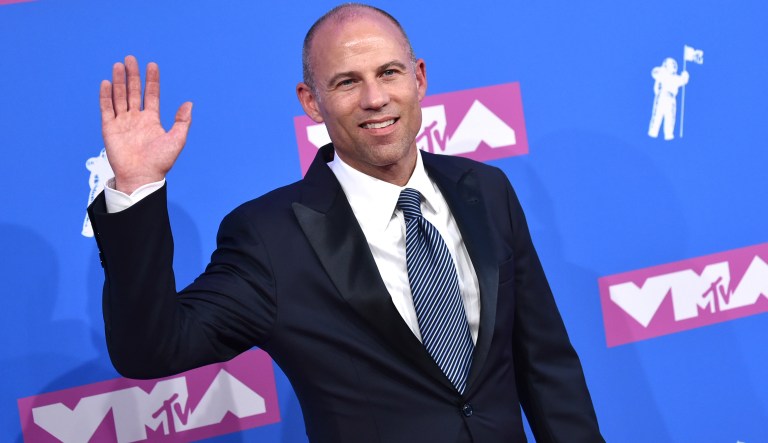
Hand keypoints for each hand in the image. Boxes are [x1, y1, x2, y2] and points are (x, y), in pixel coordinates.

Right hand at [100, 55, 191, 194]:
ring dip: (119, 81)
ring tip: (119, 65)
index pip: (151, 94)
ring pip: (119, 97)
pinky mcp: (110, 129)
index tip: (152, 65)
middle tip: (131, 58)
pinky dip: (106, 96)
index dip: (152, 80)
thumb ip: (182, 121)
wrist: (142, 176)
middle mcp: (136, 119)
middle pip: (133, 91)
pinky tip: (107, 83)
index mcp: (151, 120)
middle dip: (132, 75)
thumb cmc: (160, 161)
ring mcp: (122, 123)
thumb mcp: (177, 139)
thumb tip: (189, 103)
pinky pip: (106, 109)